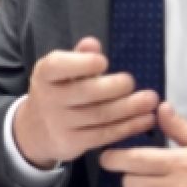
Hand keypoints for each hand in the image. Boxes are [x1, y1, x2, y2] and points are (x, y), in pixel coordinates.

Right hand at [12, 37, 158, 167]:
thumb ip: (78, 57)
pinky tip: (146, 120)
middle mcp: (49, 98)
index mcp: (45, 74)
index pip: (59, 66)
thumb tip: (92, 43)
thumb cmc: (56, 91)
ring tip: (150, 100)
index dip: (82, 64)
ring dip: (129, 108)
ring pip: (100, 115)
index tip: (103, 62)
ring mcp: (60, 123)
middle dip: (114, 87)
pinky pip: (105, 135)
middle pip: (86, 92)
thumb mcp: (60, 71)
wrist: (36, 131)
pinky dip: (128, 127)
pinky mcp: (73, 143)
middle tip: (131, 82)